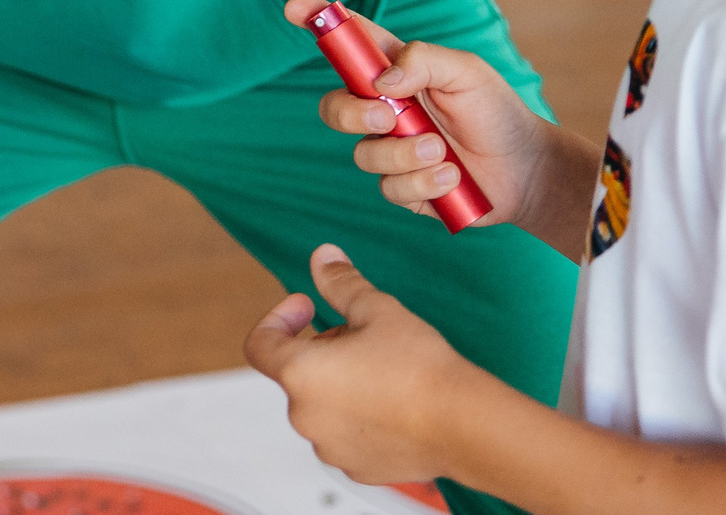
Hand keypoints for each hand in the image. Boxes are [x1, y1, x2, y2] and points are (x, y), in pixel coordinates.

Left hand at [244, 245, 476, 485]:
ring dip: (339, 384)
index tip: (307, 306)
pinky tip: (394, 403)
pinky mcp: (358, 468)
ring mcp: (331, 447)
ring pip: (322, 405)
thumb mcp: (376, 309)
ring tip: (384, 369)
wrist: (465, 424)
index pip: (260, 344)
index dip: (279, 318)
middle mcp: (305, 417)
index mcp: (299, 375)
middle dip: (323, 349)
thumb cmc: (419, 367)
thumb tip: (322, 257)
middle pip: (297, 373)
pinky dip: (359, 416)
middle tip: (365, 335)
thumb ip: (340, 282)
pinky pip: (346, 434)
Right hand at [284, 0, 580, 246]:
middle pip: (334, 107)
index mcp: (395, 71)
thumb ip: (422, 61)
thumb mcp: (466, 71)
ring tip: (443, 154)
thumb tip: (380, 80)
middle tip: (388, 116)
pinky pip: (388, 188)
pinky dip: (421, 183)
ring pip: (362, 154)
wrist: (524, 171)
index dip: (316, 21)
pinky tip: (451, 179)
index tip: (293, 8)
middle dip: (352, 113)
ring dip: (403, 154)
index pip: (349, 42)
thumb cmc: (496, 111)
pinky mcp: (402, 186)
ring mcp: (389, 149)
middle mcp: (384, 109)